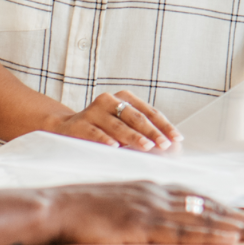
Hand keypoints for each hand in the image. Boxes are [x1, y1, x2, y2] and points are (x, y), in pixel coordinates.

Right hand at [41, 90, 179, 150]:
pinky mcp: (80, 124)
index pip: (149, 112)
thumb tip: (172, 146)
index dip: (164, 125)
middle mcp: (109, 100)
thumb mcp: (124, 127)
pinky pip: (95, 132)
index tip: (176, 139)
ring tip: (147, 146)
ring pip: (117, 125)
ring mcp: (93, 111)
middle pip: (135, 117)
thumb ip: (145, 133)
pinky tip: (114, 146)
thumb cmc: (104, 129)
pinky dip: (105, 139)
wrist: (67, 127)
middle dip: (152, 131)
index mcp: (124, 98)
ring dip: (133, 136)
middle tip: (164, 144)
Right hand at [42, 181, 243, 244]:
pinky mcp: (142, 225)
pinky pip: (183, 231)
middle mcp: (159, 195)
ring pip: (206, 219)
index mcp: (153, 189)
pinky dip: (210, 235)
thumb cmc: (80, 209)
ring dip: (241, 227)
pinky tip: (231, 238)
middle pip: (212, 207)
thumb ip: (141, 210)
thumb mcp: (117, 204)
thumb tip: (160, 223)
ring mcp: (152, 209)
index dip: (230, 211)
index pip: (201, 200)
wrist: (54, 207)